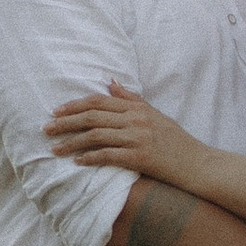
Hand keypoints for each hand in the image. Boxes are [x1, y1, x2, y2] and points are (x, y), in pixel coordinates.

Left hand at [44, 81, 202, 185]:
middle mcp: (136, 120)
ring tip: (55, 148)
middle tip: (46, 129)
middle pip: (93, 116)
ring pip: (96, 136)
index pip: (99, 101)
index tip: (56, 112)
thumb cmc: (176, 141)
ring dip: (72, 142)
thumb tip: (110, 81)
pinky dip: (90, 158)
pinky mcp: (140, 158)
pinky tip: (77, 162)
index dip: (74, 105)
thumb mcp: (155, 115)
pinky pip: (109, 155)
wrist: (199, 164)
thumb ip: (131, 99)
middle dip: (66, 122)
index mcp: (137, 108)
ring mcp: (138, 138)